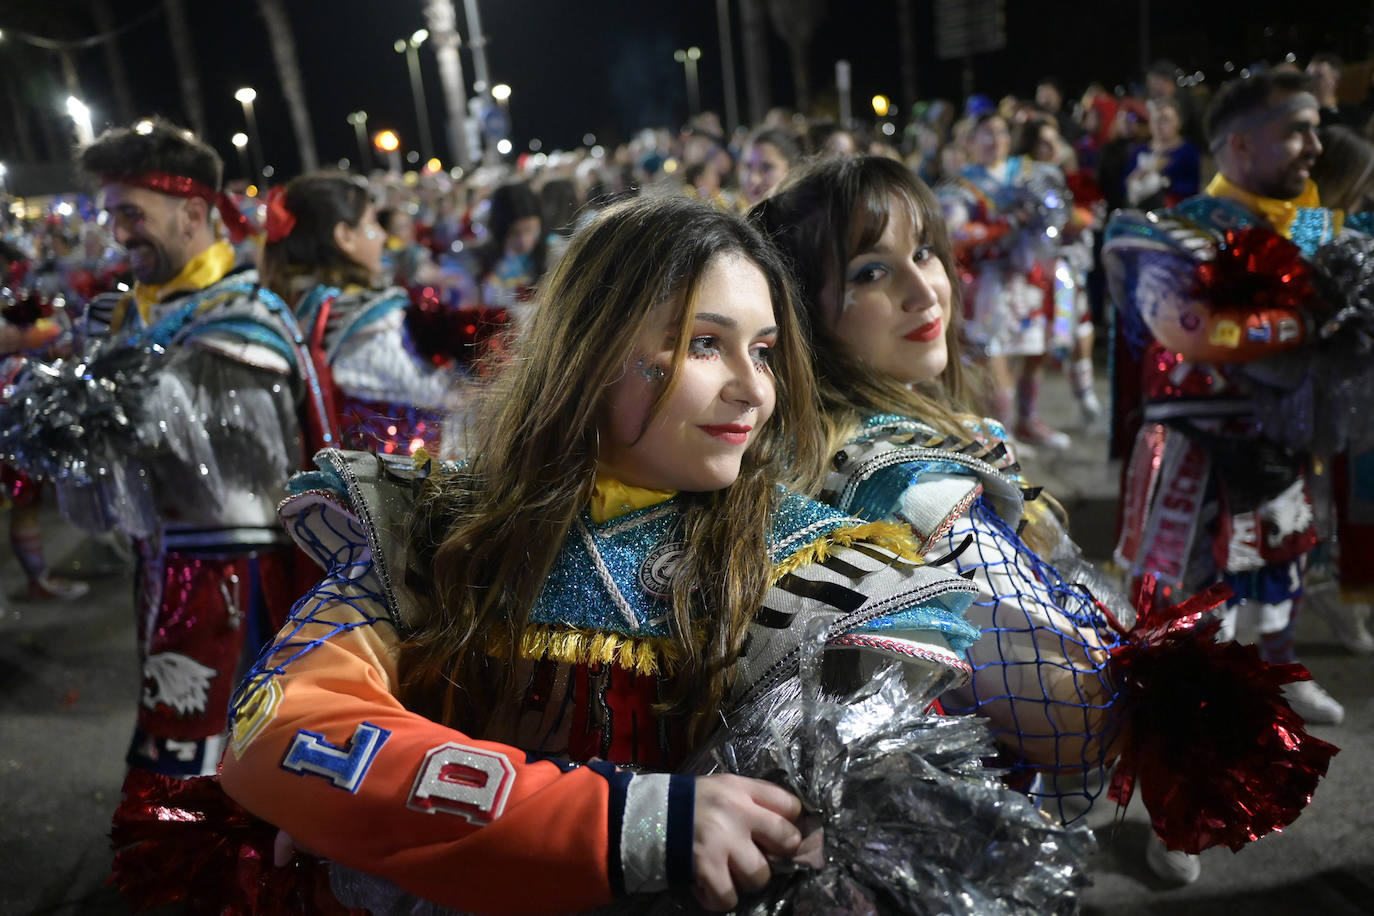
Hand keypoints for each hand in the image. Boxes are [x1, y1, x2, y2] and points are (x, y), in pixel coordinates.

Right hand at [691, 774, 802, 910]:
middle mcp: (738, 813)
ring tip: (729, 872)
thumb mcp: (721, 788)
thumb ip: (751, 801)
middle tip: (760, 854)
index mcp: (742, 790)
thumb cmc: (687, 802)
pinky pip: (729, 896)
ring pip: (760, 875)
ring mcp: (723, 842)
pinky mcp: (707, 868)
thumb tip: (783, 828)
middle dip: (779, 854)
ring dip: (746, 879)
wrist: (643, 815)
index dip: (789, 823)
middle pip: (787, 840)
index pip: (790, 805)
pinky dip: (720, 897)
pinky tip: (708, 885)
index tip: (777, 832)